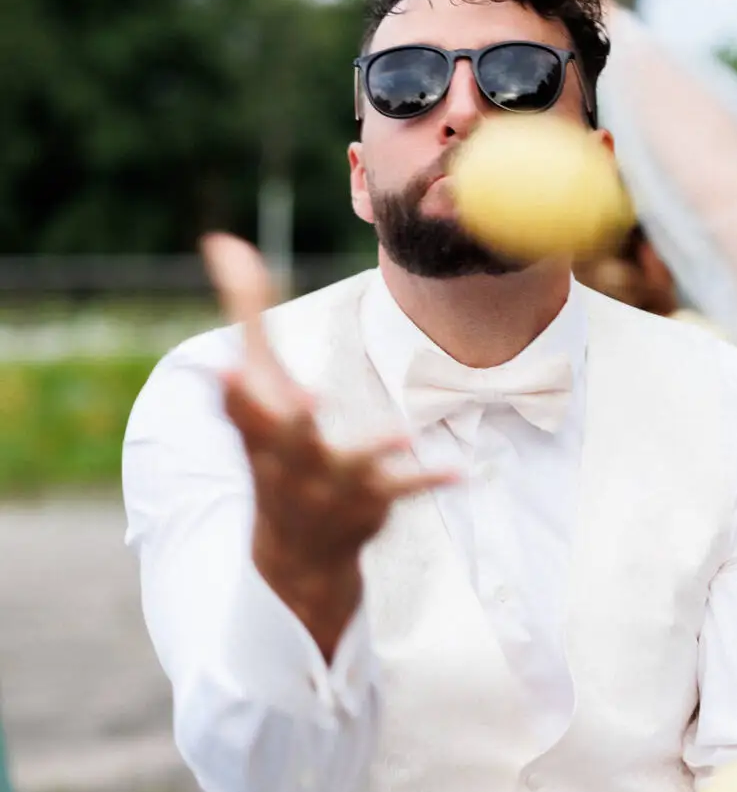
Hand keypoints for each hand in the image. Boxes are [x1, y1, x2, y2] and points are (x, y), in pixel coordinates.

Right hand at [203, 235, 452, 658]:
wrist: (296, 552)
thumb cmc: (276, 444)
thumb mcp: (259, 383)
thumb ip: (245, 312)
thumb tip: (221, 240)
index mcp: (259, 431)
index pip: (241, 410)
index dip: (233, 392)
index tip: (226, 368)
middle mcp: (291, 461)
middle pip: (290, 441)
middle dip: (295, 424)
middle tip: (304, 403)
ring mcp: (332, 485)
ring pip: (352, 466)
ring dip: (372, 449)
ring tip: (400, 434)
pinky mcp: (372, 501)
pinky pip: (403, 488)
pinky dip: (429, 479)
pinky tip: (460, 472)